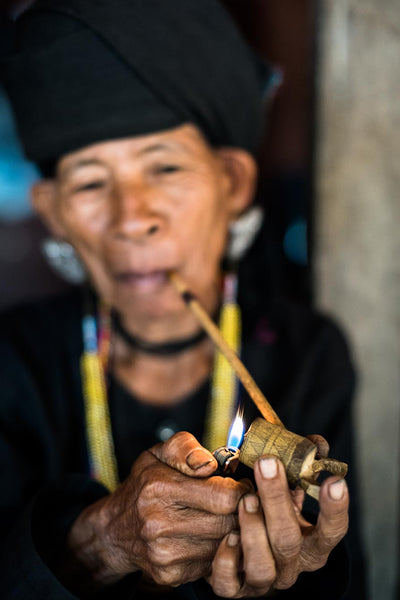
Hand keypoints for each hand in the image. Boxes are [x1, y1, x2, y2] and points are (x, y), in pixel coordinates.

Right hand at [66, 432, 250, 591]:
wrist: (116, 528)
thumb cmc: (146, 483)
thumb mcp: (159, 453)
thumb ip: (186, 448)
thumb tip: (209, 465)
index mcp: (159, 488)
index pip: (223, 497)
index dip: (241, 489)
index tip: (240, 484)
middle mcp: (159, 524)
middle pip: (228, 523)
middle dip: (241, 510)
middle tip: (240, 501)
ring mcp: (163, 553)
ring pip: (223, 545)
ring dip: (232, 531)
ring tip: (224, 517)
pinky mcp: (169, 575)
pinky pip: (211, 564)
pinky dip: (217, 551)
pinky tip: (209, 536)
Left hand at [208, 455, 348, 597]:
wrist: (243, 551)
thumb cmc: (269, 511)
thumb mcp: (289, 490)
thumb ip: (302, 465)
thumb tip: (317, 442)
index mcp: (311, 543)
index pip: (332, 531)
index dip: (334, 508)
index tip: (333, 480)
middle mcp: (292, 565)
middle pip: (290, 541)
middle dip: (277, 499)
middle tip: (267, 463)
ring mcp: (264, 580)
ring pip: (263, 567)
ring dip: (253, 530)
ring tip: (245, 500)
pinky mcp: (234, 589)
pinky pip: (229, 583)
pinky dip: (226, 560)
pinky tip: (227, 537)